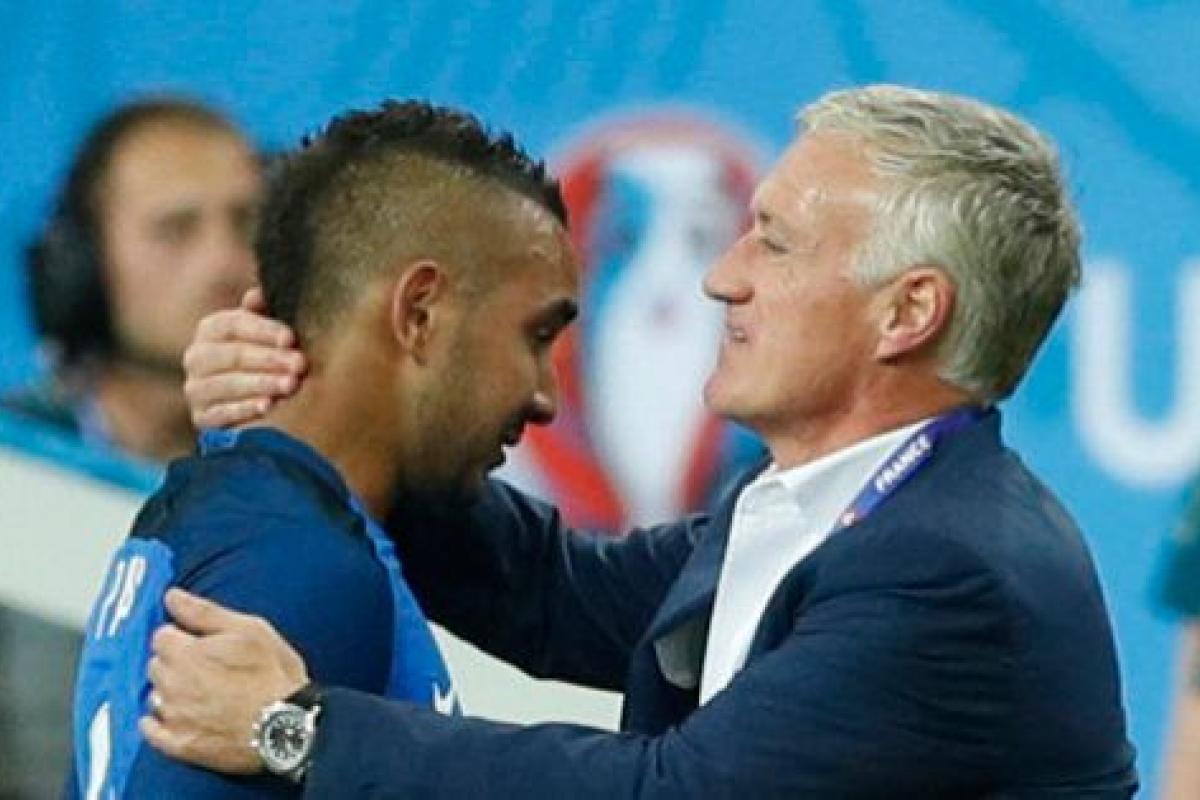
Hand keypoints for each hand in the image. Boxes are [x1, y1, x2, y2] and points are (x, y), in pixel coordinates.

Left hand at [140, 588, 309, 773]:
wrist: (287, 728)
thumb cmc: (273, 675)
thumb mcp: (250, 630)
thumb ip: (205, 612)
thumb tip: (172, 596)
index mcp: (186, 653)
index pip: (161, 635)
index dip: (182, 635)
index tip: (201, 641)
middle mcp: (172, 685)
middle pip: (156, 665)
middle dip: (175, 662)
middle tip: (205, 665)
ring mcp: (173, 718)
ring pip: (155, 696)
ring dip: (170, 691)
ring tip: (200, 693)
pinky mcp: (178, 745)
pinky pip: (151, 732)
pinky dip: (157, 723)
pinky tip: (173, 718)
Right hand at [183, 287, 306, 428]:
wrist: (250, 404)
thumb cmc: (264, 358)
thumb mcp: (265, 334)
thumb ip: (262, 315)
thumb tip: (258, 294)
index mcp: (211, 330)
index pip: (233, 324)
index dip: (263, 330)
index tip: (291, 338)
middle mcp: (197, 357)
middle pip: (233, 355)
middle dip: (270, 359)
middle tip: (300, 364)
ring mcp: (196, 389)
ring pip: (227, 384)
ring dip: (262, 384)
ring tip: (291, 385)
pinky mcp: (202, 417)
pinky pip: (221, 413)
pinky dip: (245, 409)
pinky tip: (268, 407)